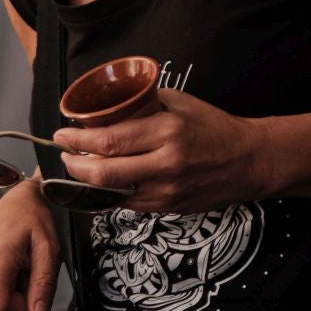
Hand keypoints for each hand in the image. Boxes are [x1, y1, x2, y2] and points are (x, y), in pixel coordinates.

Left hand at [53, 88, 274, 213]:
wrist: (250, 161)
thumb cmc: (213, 127)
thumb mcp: (178, 103)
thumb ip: (142, 104)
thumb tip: (104, 104)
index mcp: (166, 132)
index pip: (109, 141)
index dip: (77, 141)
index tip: (60, 135)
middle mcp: (165, 164)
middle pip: (104, 173)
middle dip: (74, 165)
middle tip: (63, 154)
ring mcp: (167, 191)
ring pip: (112, 193)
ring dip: (87, 182)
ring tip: (77, 166)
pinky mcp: (170, 208)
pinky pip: (128, 204)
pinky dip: (109, 193)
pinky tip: (101, 182)